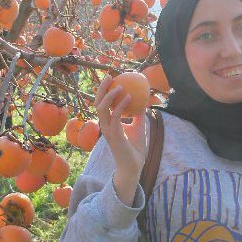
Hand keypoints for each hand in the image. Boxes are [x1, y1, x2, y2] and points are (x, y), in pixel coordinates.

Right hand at [95, 75, 146, 204]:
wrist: (134, 165)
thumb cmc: (135, 147)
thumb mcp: (139, 126)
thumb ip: (138, 113)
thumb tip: (144, 99)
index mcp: (108, 123)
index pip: (102, 103)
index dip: (104, 90)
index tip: (112, 78)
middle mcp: (105, 125)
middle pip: (97, 103)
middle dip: (101, 88)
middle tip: (110, 76)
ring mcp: (107, 130)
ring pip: (101, 108)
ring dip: (109, 95)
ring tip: (119, 86)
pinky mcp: (113, 135)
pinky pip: (115, 117)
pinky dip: (120, 106)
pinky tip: (128, 97)